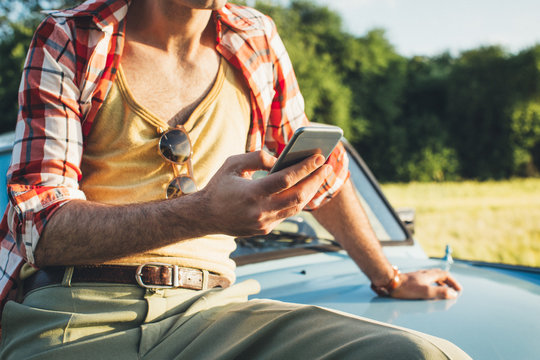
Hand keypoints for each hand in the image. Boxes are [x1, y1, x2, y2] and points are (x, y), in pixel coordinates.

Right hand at [199, 150, 331, 236]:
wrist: (206, 216)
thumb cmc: (220, 185)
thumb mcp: (233, 164)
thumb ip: (257, 157)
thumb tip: (281, 159)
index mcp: (251, 193)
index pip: (285, 179)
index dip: (305, 168)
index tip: (319, 157)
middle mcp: (260, 211)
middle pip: (298, 196)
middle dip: (315, 180)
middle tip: (326, 166)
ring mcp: (264, 223)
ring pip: (296, 207)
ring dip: (310, 191)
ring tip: (320, 175)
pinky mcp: (265, 229)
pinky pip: (287, 213)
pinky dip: (298, 199)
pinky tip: (305, 187)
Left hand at [391, 269, 461, 299]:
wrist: (389, 282)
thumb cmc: (406, 288)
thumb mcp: (425, 292)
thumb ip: (440, 292)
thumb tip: (453, 294)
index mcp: (428, 275)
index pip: (445, 274)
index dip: (453, 282)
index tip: (458, 289)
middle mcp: (423, 274)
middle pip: (438, 274)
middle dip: (447, 281)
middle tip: (452, 288)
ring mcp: (416, 277)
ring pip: (430, 277)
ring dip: (439, 282)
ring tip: (442, 289)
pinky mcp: (409, 280)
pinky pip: (423, 280)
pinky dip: (430, 284)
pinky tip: (426, 289)